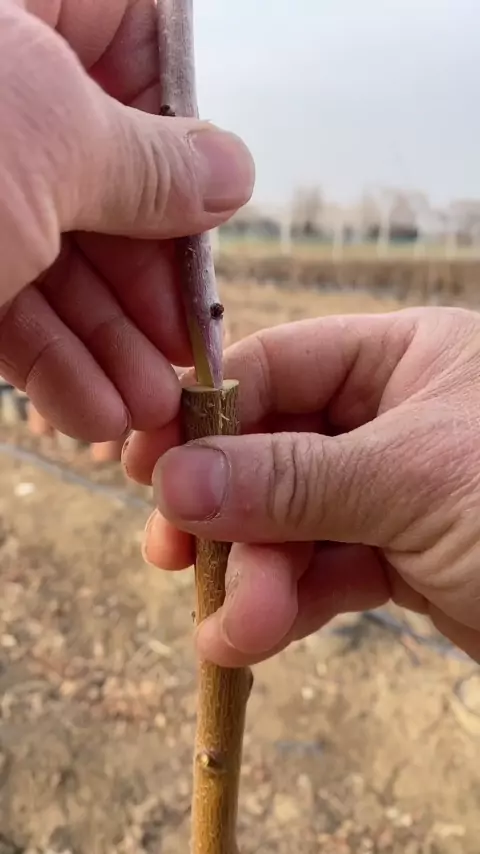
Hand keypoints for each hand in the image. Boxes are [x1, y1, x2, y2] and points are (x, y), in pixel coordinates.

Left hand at [0, 1, 252, 438]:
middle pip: (106, 180)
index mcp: (25, 17)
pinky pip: (7, 310)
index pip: (131, 37)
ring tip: (151, 407)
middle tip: (189, 344)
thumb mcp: (56, 143)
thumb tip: (232, 172)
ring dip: (112, 346)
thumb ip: (152, 164)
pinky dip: (52, 366)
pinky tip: (91, 412)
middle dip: (151, 281)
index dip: (177, 117)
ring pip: (59, 261)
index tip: (200, 198)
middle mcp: (0, 102)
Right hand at [127, 307, 479, 665]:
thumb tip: (175, 480)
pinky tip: (252, 637)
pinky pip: (326, 569)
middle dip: (227, 510)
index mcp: (406, 357)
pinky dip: (290, 603)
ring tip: (227, 630)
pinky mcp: (401, 556)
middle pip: (276, 451)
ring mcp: (394, 489)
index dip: (209, 414)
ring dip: (256, 575)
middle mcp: (395, 414)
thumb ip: (290, 480)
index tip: (147, 463)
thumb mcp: (411, 479)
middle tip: (169, 554)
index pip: (281, 367)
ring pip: (294, 521)